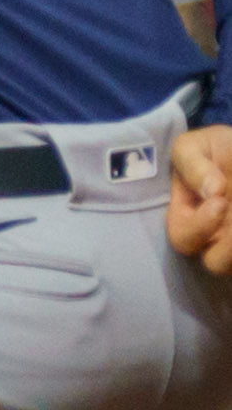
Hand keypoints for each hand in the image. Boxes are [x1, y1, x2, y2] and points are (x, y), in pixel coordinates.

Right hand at [171, 128, 231, 275]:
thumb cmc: (218, 149)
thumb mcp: (196, 145)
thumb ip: (192, 164)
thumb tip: (212, 190)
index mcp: (188, 216)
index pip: (183, 238)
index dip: (200, 226)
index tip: (220, 200)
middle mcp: (214, 236)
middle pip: (216, 263)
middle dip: (228, 249)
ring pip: (231, 262)